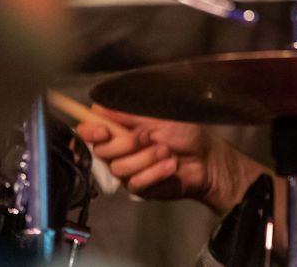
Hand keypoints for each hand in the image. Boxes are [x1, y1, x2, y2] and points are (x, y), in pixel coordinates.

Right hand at [77, 104, 239, 207]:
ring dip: (146, 158)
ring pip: (119, 168)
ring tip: (166, 151)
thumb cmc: (185, 133)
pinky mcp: (139, 187)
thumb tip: (99, 108)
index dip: (90, 131)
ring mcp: (128, 170)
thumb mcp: (158, 116)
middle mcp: (120, 150)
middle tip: (148, 137)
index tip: (103, 130)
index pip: (91, 130)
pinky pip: (135, 182)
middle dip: (125, 144)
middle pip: (100, 151)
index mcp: (121, 128)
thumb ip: (127, 114)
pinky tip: (170, 165)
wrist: (206, 158)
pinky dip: (155, 172)